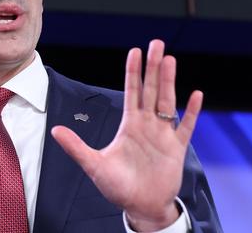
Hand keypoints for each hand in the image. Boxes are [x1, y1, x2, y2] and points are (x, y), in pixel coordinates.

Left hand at [52, 39, 201, 231]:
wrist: (140, 207)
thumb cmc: (118, 187)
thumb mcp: (94, 165)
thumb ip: (76, 147)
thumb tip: (55, 130)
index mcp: (130, 125)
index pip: (132, 92)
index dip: (133, 71)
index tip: (135, 51)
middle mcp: (148, 125)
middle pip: (151, 90)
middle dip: (154, 67)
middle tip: (158, 43)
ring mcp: (163, 135)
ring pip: (168, 102)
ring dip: (169, 82)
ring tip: (171, 60)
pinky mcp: (176, 149)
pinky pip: (186, 127)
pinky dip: (192, 112)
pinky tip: (196, 95)